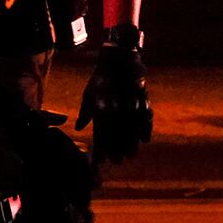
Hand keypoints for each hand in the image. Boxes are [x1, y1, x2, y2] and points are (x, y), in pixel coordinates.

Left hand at [76, 37, 151, 164]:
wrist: (119, 60)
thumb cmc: (101, 80)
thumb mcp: (89, 95)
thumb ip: (85, 113)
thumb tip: (78, 128)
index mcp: (100, 106)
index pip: (100, 131)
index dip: (100, 147)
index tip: (100, 160)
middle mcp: (115, 107)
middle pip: (116, 133)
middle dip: (116, 149)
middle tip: (117, 163)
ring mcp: (130, 103)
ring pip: (131, 128)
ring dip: (131, 143)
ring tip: (131, 156)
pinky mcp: (142, 98)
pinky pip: (145, 117)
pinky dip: (145, 129)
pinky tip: (145, 141)